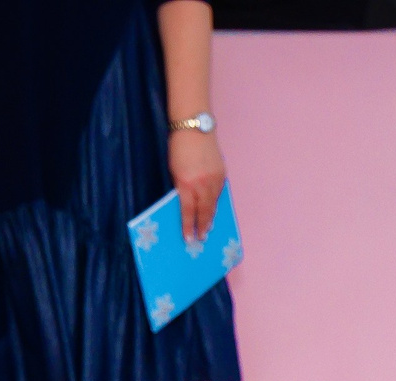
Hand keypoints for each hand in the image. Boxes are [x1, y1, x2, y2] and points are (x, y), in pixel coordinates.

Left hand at [169, 128, 224, 244]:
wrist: (195, 128)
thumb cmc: (179, 148)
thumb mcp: (174, 170)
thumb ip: (180, 188)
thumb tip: (187, 204)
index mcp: (186, 184)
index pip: (188, 211)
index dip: (188, 226)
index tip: (188, 238)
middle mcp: (202, 184)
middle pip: (204, 211)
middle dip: (202, 226)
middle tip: (201, 238)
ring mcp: (214, 179)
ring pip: (213, 204)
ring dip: (211, 217)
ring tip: (208, 228)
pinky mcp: (222, 173)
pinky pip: (219, 192)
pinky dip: (215, 202)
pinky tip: (213, 208)